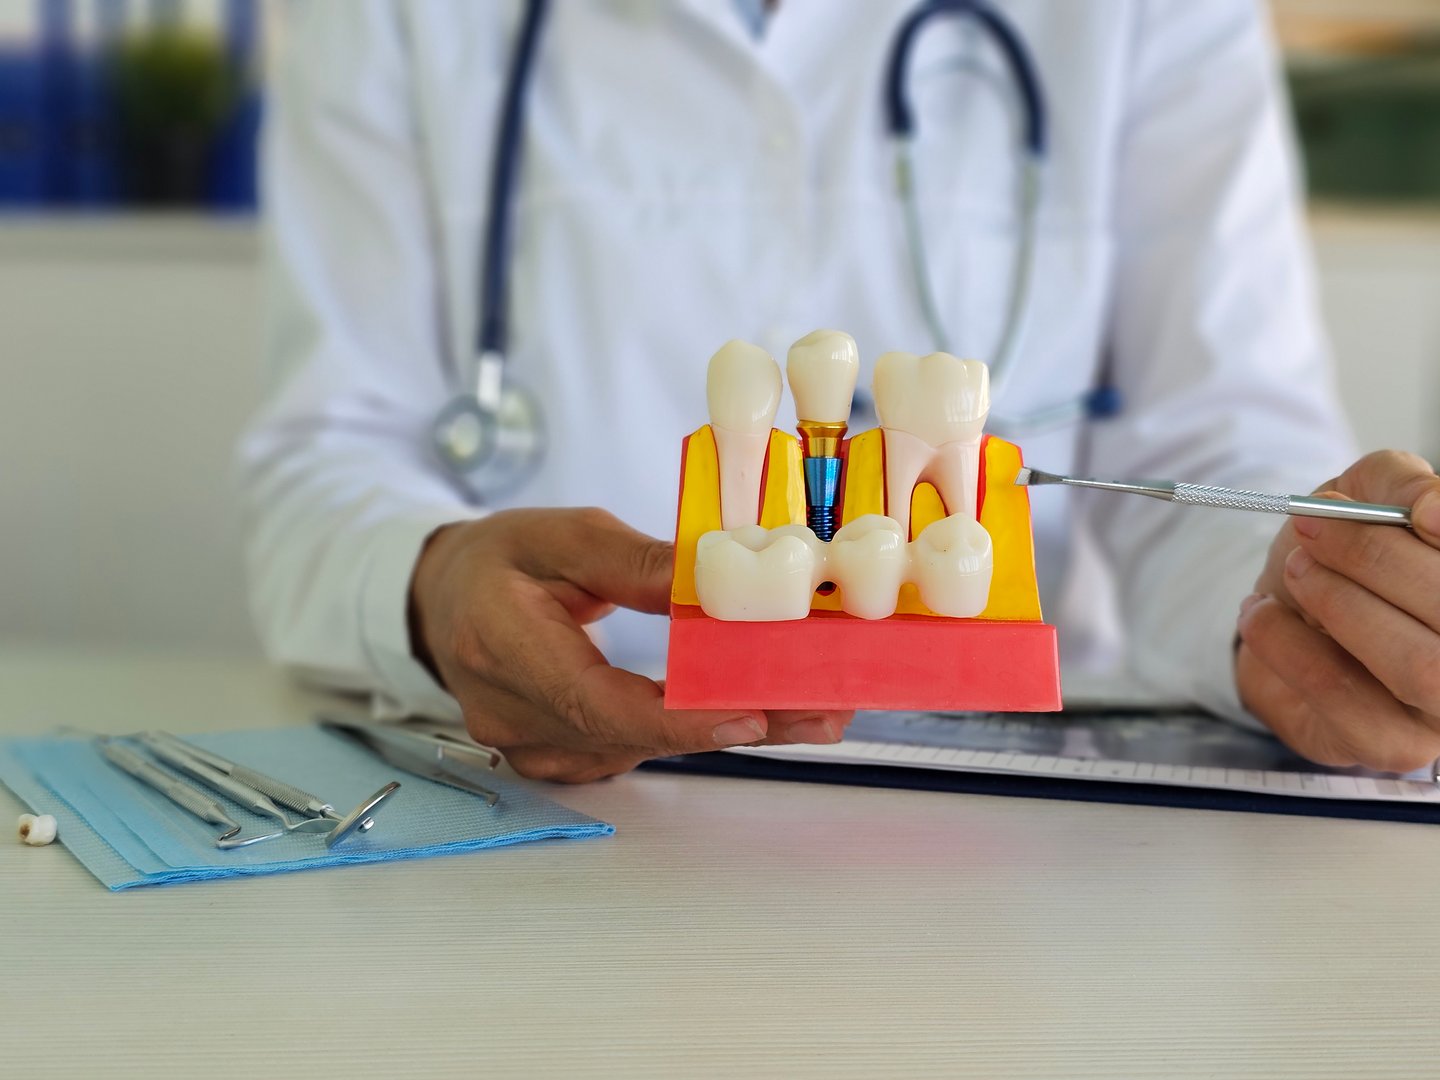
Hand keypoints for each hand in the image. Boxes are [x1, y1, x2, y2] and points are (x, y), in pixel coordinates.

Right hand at [409, 507, 853, 781]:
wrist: (443, 600)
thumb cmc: (497, 560)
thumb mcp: (562, 535)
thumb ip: (636, 565)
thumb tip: (713, 581)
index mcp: (503, 648)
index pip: (598, 704)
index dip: (680, 719)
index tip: (753, 713)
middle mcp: (514, 715)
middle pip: (636, 736)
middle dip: (736, 722)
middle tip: (821, 710)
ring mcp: (532, 746)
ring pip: (643, 750)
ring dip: (724, 729)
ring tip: (804, 703)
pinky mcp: (556, 757)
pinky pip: (633, 750)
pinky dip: (690, 730)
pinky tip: (745, 707)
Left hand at [1236, 451, 1439, 772]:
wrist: (1280, 610)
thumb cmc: (1341, 552)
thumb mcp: (1367, 492)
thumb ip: (1402, 484)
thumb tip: (1435, 508)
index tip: (1416, 512)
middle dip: (1378, 563)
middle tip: (1312, 531)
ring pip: (1419, 667)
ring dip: (1341, 606)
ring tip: (1294, 573)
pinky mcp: (1390, 745)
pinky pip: (1345, 700)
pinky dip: (1290, 647)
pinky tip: (1261, 615)